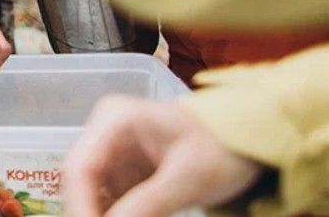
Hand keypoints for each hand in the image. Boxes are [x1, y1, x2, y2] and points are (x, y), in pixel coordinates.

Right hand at [63, 95, 264, 215]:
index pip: (80, 167)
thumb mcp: (189, 178)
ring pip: (90, 195)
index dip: (79, 207)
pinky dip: (113, 216)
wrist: (249, 141)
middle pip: (80, 182)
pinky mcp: (123, 173)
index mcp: (114, 120)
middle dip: (88, 213)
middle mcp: (104, 133)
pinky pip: (108, 201)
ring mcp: (112, 153)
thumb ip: (147, 205)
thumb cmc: (223, 149)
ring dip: (99, 215)